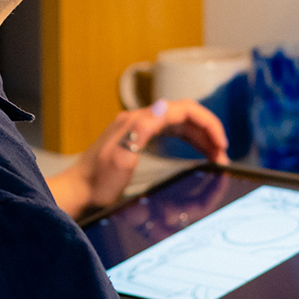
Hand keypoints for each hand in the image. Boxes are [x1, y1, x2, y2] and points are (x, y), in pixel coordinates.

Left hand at [47, 98, 229, 219]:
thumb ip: (142, 129)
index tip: (221, 145)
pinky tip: (195, 150)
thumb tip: (162, 105)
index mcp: (139, 121)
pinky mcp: (136, 139)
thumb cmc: (97, 183)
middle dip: (208, 131)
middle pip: (184, 114)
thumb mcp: (121, 157)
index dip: (208, 123)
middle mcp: (139, 120)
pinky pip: (170, 132)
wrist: (76, 193)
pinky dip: (187, 139)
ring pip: (179, 123)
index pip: (184, 109)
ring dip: (200, 136)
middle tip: (222, 153)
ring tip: (215, 155)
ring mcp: (137, 128)